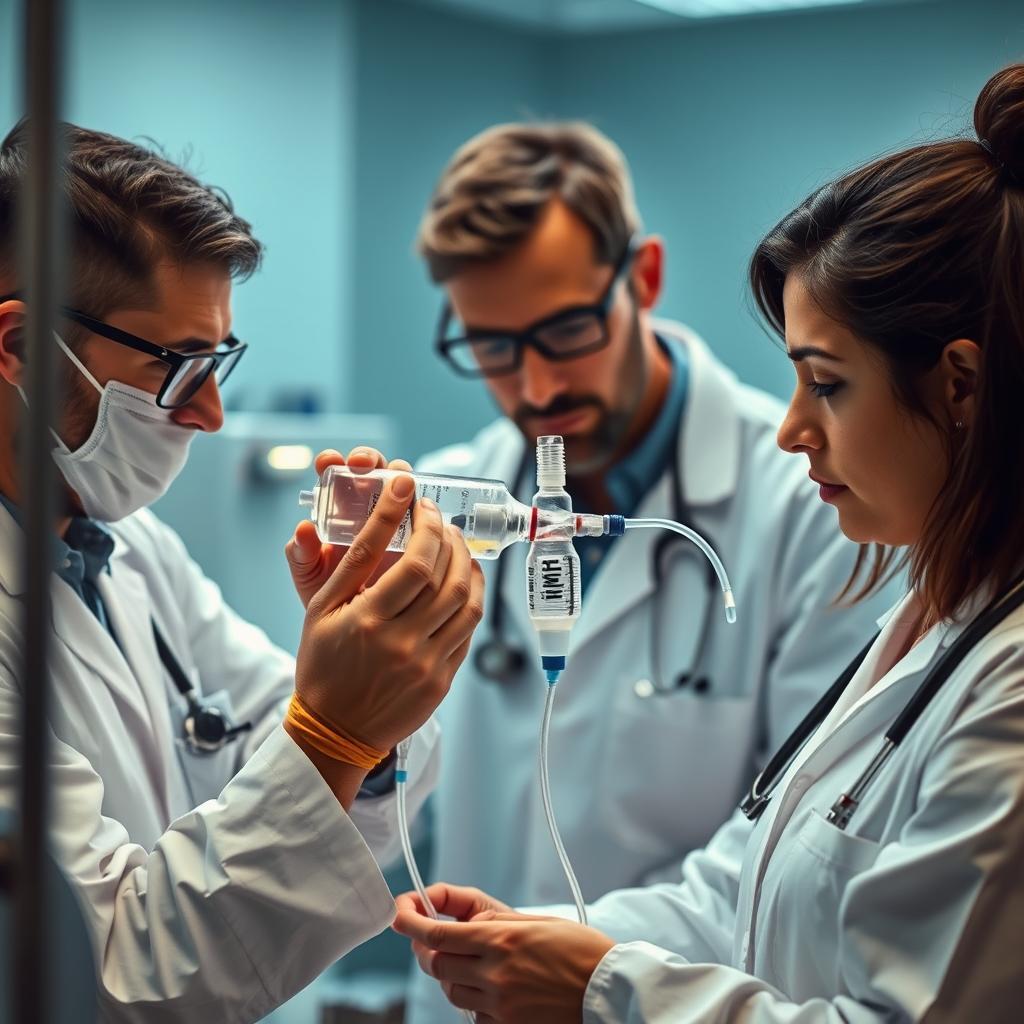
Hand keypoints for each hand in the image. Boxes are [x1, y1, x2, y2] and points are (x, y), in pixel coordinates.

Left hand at [286, 446, 413, 608]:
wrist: (363, 627)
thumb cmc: (331, 594)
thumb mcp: (311, 578)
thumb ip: (303, 555)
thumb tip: (303, 529)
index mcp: (338, 509)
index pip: (335, 474)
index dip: (332, 462)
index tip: (329, 462)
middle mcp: (368, 505)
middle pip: (372, 469)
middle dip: (369, 459)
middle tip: (363, 465)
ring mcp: (398, 517)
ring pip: (402, 484)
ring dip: (400, 475)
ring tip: (398, 482)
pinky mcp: (422, 532)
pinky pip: (427, 511)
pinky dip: (428, 505)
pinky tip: (426, 508)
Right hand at [293, 476, 484, 754]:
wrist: (335, 731)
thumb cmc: (324, 665)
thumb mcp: (321, 611)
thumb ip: (353, 564)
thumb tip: (383, 515)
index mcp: (367, 623)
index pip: (412, 562)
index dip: (422, 524)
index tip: (418, 496)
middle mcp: (401, 643)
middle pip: (444, 577)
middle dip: (446, 537)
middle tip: (438, 517)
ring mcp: (426, 664)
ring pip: (464, 602)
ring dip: (466, 564)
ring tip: (456, 543)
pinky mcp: (442, 680)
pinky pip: (467, 630)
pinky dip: (470, 597)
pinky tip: (463, 579)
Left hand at [393, 885, 613, 1022]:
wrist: (612, 990)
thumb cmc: (581, 949)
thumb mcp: (538, 922)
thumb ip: (497, 922)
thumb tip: (465, 920)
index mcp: (501, 939)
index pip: (437, 933)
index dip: (410, 923)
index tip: (399, 914)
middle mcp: (495, 973)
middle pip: (437, 964)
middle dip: (429, 949)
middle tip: (434, 938)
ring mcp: (501, 1005)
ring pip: (452, 992)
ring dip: (452, 975)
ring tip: (471, 963)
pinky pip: (476, 1015)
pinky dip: (476, 1002)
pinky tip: (494, 990)